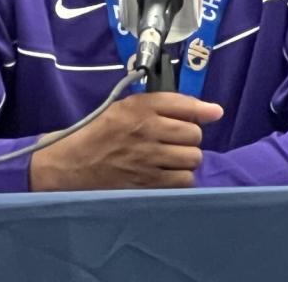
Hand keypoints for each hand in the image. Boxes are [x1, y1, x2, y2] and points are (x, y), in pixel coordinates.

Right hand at [30, 93, 223, 190]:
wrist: (73, 163)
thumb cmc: (99, 133)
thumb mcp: (122, 108)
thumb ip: (160, 105)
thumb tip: (212, 110)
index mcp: (137, 107)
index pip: (181, 103)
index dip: (203, 109)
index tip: (214, 112)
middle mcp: (145, 129)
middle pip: (193, 133)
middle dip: (188, 137)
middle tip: (174, 140)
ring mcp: (148, 157)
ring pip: (193, 157)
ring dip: (185, 158)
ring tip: (169, 158)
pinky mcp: (149, 182)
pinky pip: (185, 179)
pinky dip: (179, 177)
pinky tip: (166, 172)